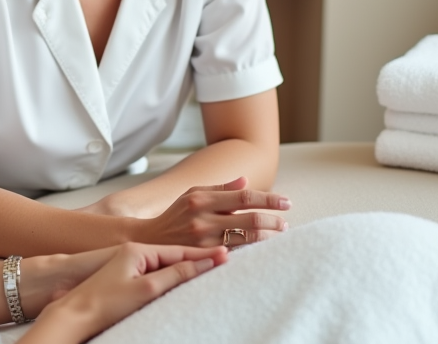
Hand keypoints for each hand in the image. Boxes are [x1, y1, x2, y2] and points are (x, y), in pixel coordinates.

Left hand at [29, 242, 227, 343]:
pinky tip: (183, 284)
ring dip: (185, 271)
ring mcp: (130, 266)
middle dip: (197, 260)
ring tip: (210, 271)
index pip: (178, 251)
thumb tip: (203, 263)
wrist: (77, 314)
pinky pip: (157, 276)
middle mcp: (134, 253)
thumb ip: (176, 275)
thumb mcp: (147, 288)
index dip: (203, 254)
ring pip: (166, 267)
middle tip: (225, 261)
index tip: (226, 254)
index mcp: (138, 249)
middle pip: (174, 257)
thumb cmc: (107, 301)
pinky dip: (172, 279)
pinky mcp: (127, 279)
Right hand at [140, 176, 289, 246]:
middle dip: (273, 220)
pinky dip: (252, 248)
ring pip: (246, 238)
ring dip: (267, 236)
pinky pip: (236, 252)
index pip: (244, 196)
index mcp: (202, 198)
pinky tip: (262, 247)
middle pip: (249, 219)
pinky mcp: (204, 256)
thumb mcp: (192, 194)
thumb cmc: (176, 215)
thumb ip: (220, 188)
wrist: (151, 240)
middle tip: (286, 222)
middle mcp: (203, 218)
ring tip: (278, 234)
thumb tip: (245, 181)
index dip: (268, 199)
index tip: (286, 202)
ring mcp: (204, 239)